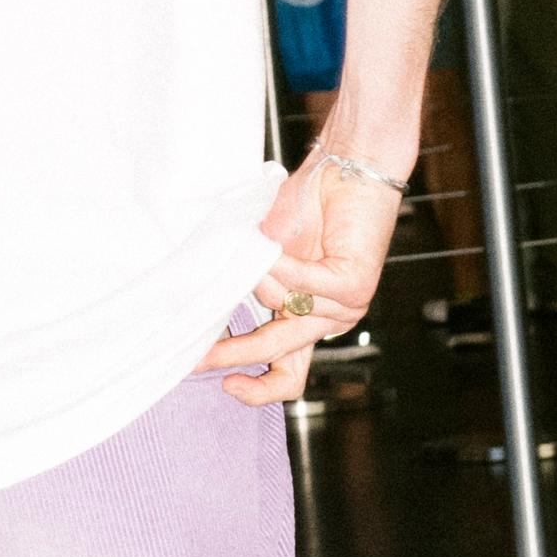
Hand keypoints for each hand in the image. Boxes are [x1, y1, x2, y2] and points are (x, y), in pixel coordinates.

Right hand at [204, 130, 408, 403]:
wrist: (350, 167)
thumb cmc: (308, 204)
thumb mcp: (266, 254)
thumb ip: (252, 284)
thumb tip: (211, 308)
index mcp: (309, 318)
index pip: (288, 373)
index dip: (258, 388)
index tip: (224, 381)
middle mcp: (329, 320)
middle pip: (282, 356)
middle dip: (238, 354)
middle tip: (201, 358)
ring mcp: (346, 307)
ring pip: (283, 306)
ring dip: (263, 271)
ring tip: (261, 239)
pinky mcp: (355, 286)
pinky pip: (303, 284)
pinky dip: (283, 263)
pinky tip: (274, 244)